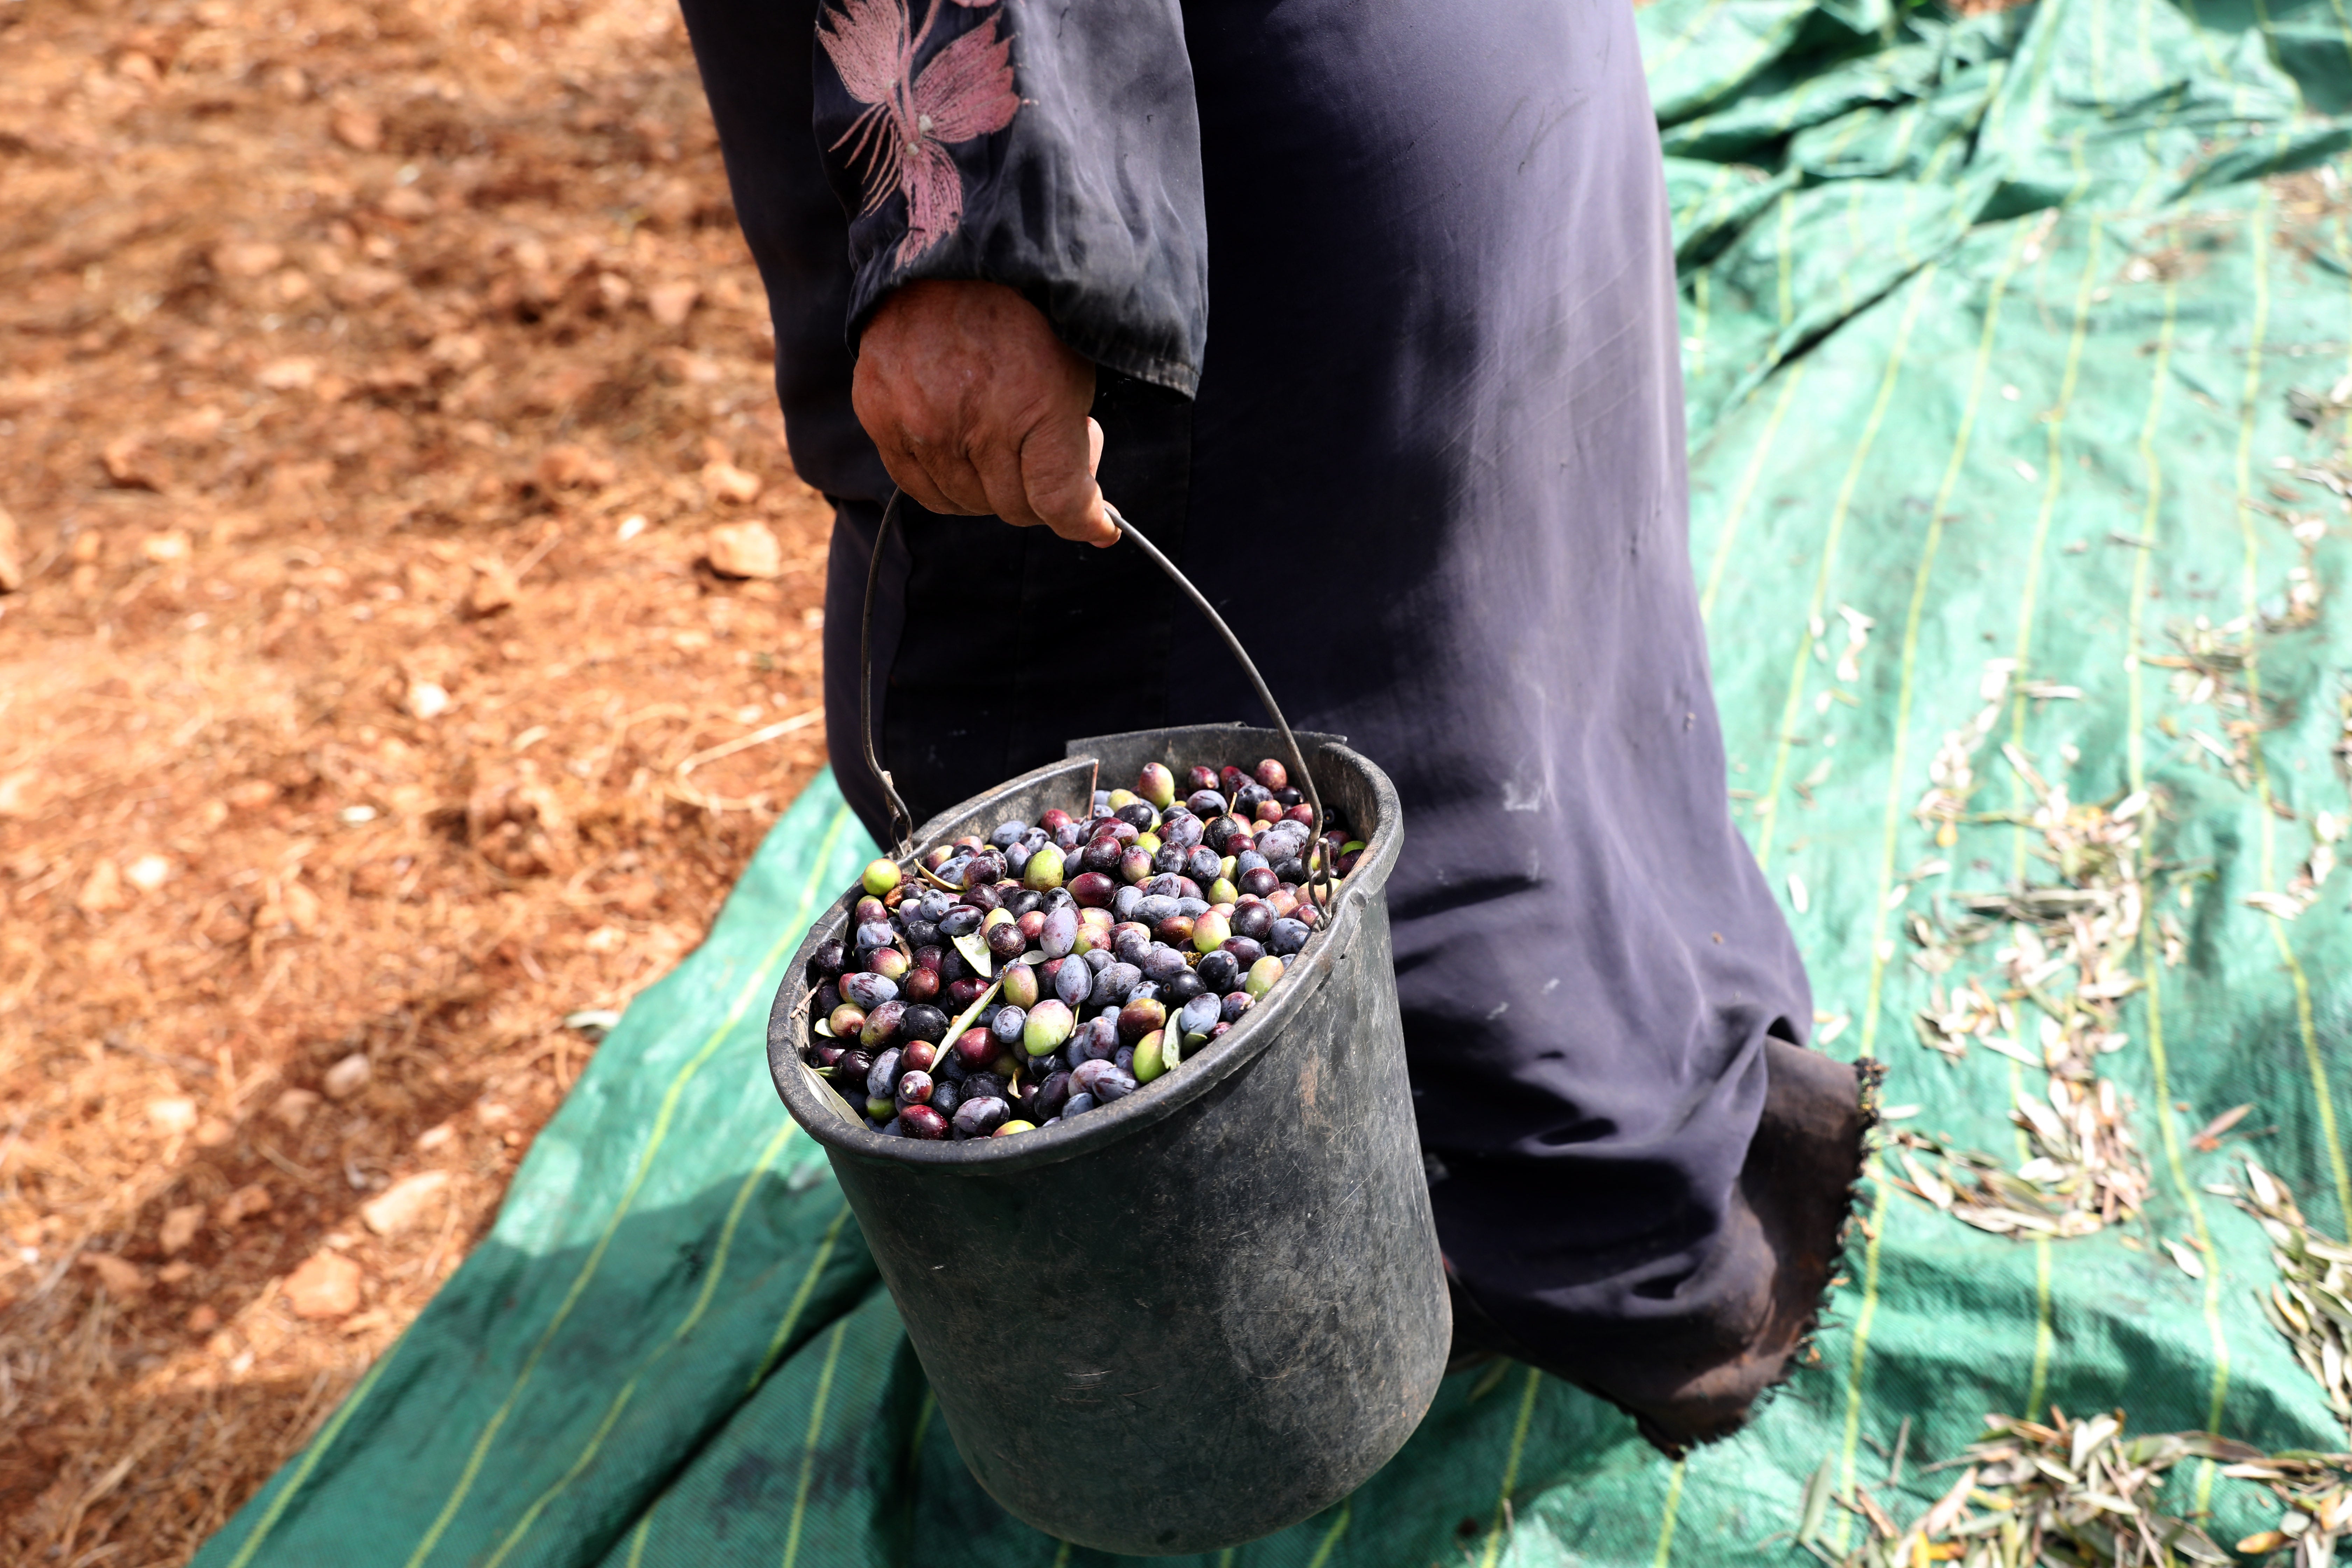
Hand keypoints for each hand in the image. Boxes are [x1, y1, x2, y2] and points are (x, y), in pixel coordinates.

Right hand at [852, 279, 1114, 546]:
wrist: (950, 250)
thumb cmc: (1024, 312)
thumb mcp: (1073, 370)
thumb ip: (1078, 449)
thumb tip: (1092, 525)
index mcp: (1034, 406)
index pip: (1060, 503)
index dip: (1084, 519)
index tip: (1097, 522)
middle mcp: (973, 425)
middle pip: (1013, 508)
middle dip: (1035, 490)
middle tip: (1036, 446)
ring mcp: (920, 424)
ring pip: (964, 502)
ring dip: (987, 486)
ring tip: (995, 437)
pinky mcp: (880, 415)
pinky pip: (917, 485)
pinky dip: (944, 479)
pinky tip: (957, 445)